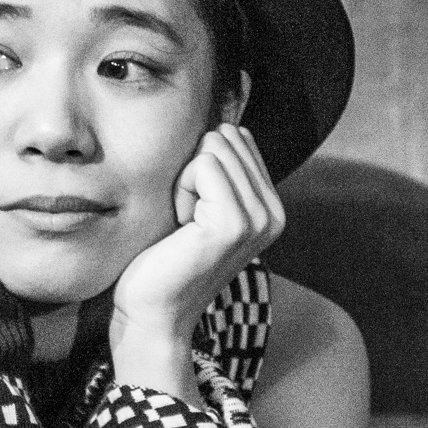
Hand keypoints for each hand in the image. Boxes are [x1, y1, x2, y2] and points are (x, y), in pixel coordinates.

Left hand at [111, 125, 284, 401]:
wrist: (153, 310)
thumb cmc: (165, 255)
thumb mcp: (199, 202)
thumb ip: (219, 164)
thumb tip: (223, 117)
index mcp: (272, 206)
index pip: (236, 137)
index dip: (201, 165)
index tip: (194, 211)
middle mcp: (274, 212)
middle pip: (225, 138)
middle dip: (193, 170)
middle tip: (186, 219)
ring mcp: (259, 219)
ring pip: (213, 149)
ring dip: (185, 182)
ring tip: (184, 224)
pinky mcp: (234, 223)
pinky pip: (201, 167)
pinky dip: (180, 191)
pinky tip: (181, 228)